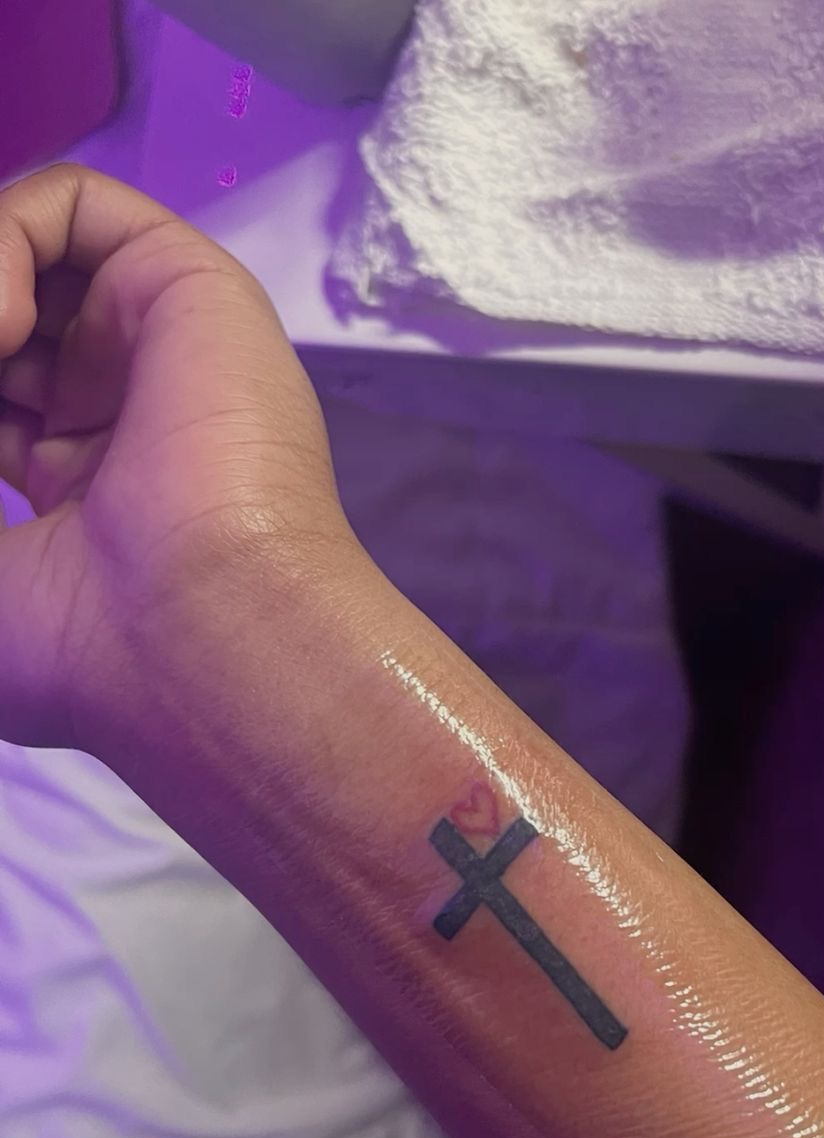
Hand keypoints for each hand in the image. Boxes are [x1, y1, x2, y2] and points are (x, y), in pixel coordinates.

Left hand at [0, 165, 363, 752]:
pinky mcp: (190, 288)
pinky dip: (3, 236)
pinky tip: (4, 328)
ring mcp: (149, 348)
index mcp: (68, 484)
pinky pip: (72, 202)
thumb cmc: (79, 644)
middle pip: (7, 325)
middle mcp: (109, 407)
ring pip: (24, 254)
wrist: (198, 639)